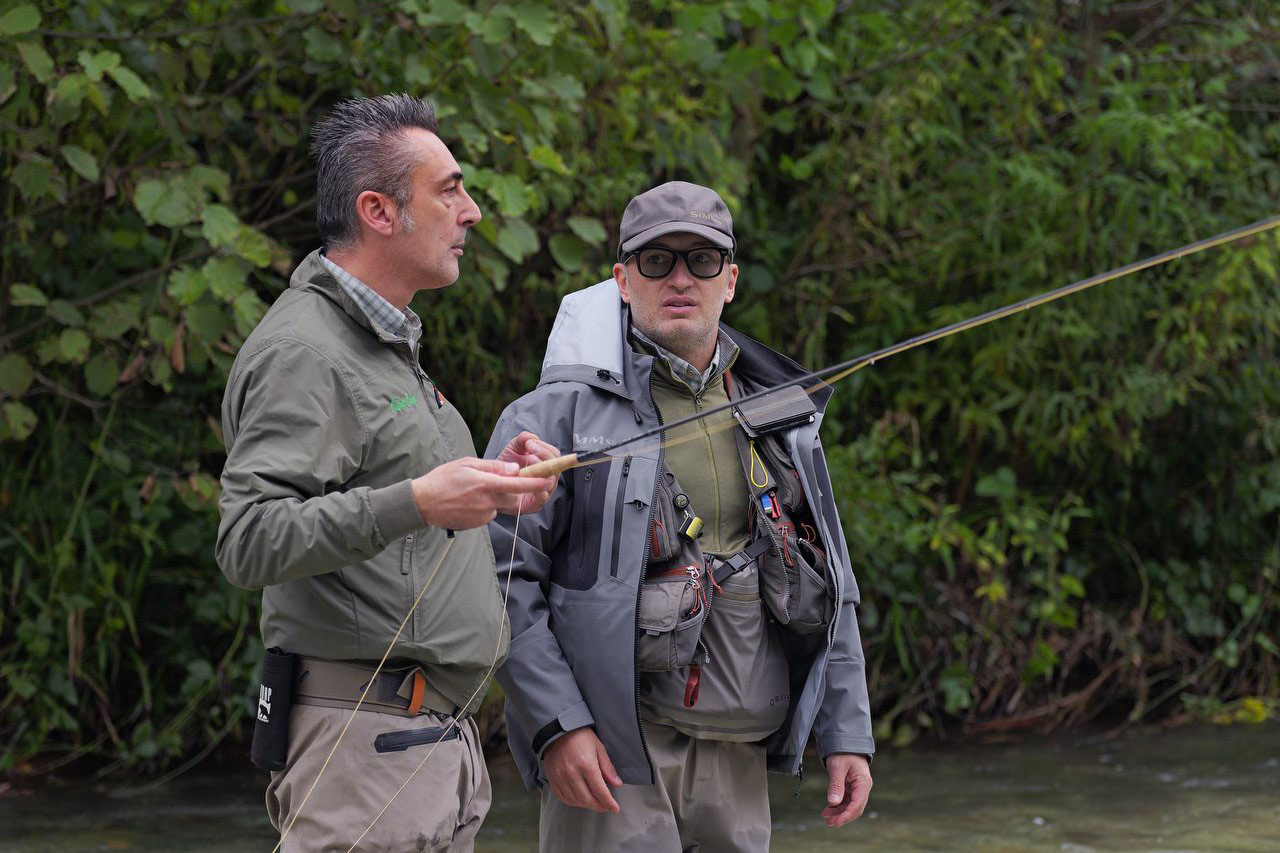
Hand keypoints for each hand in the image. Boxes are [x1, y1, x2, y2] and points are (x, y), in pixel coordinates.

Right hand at [411, 457, 554, 529]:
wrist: (423, 503)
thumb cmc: (443, 479)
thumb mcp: (467, 464)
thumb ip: (493, 467)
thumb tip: (514, 469)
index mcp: (485, 484)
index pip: (517, 484)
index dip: (535, 483)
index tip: (549, 480)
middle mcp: (486, 501)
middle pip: (511, 496)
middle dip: (509, 490)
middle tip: (490, 481)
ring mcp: (482, 515)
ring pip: (500, 505)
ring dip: (494, 498)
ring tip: (471, 492)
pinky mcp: (478, 524)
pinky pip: (489, 514)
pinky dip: (484, 507)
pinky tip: (467, 502)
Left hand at [496, 431, 560, 513]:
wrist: (492, 485)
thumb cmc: (506, 467)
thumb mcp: (512, 449)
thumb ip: (522, 439)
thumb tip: (532, 438)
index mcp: (546, 463)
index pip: (554, 454)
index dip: (543, 448)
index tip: (528, 444)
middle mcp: (548, 477)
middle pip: (556, 467)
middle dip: (543, 457)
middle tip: (528, 452)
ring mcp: (544, 491)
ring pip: (551, 482)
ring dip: (539, 473)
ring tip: (525, 467)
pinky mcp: (536, 504)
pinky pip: (543, 498)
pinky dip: (539, 491)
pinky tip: (529, 482)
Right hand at [544, 727, 621, 812]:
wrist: (558, 730)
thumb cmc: (581, 737)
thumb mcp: (599, 748)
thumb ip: (607, 767)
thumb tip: (617, 784)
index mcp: (586, 765)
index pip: (600, 791)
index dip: (609, 802)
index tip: (615, 808)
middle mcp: (572, 773)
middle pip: (587, 799)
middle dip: (599, 806)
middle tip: (605, 807)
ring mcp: (560, 777)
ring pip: (575, 801)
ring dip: (586, 805)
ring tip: (594, 803)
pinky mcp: (552, 779)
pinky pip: (563, 797)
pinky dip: (573, 802)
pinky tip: (580, 800)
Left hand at [821, 753, 871, 827]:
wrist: (846, 743)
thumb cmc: (843, 753)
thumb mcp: (837, 767)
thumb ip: (835, 785)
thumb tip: (832, 802)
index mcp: (863, 783)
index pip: (857, 804)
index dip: (846, 815)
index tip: (835, 821)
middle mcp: (863, 788)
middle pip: (855, 808)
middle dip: (843, 817)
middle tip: (829, 823)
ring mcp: (858, 788)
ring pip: (851, 806)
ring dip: (839, 813)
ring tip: (826, 817)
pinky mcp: (852, 787)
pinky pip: (847, 800)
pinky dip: (838, 806)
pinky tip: (829, 809)